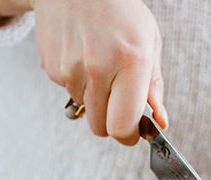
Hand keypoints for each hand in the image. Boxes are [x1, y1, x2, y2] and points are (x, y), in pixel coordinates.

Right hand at [0, 0, 166, 144]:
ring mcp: (69, 68)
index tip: (134, 131)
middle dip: (112, 123)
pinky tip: (83, 56)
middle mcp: (97, 68)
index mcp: (130, 62)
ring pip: (85, 110)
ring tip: (100, 66)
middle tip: (120, 103)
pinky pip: (69, 92)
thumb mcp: (149, 42)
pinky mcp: (50, 68)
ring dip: (95, 99)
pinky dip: (78, 83)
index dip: (129, 136)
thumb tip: (160, 123)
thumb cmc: (120, 12)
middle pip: (100, 129)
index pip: (123, 125)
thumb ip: (154, 86)